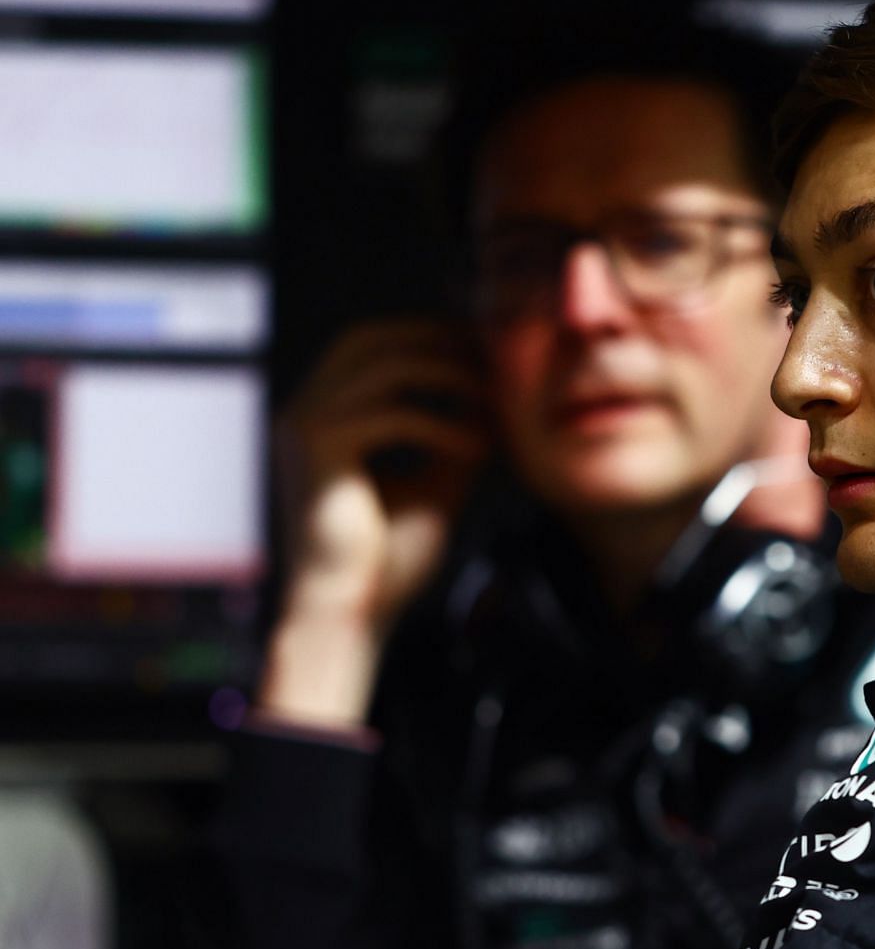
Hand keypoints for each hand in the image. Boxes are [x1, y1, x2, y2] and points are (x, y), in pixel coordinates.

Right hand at [257, 319, 491, 726]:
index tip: (483, 352)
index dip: (426, 336)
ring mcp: (306, 425)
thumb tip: (493, 402)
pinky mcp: (319, 449)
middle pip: (371, 337)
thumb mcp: (436, 484)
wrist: (352, 612)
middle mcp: (306, 411)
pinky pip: (392, 414)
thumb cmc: (387, 560)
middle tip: (491, 361)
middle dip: (436, 341)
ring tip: (494, 404)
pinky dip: (443, 424)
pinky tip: (478, 446)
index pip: (370, 343)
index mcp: (325, 416)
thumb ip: (454, 439)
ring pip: (386, 367)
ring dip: (450, 378)